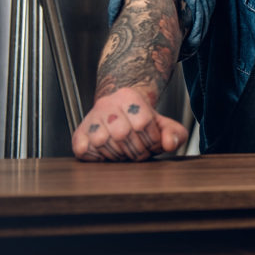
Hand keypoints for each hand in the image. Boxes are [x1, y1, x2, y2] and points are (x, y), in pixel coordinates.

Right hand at [71, 86, 187, 161]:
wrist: (122, 112)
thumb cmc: (144, 121)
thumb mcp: (165, 124)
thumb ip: (175, 133)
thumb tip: (169, 144)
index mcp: (129, 96)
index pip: (143, 122)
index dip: (152, 139)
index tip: (154, 144)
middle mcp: (106, 104)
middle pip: (122, 133)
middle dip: (136, 150)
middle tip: (141, 152)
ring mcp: (90, 118)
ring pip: (102, 142)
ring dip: (118, 155)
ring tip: (126, 153)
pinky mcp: (78, 134)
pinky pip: (84, 151)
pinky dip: (98, 158)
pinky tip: (110, 154)